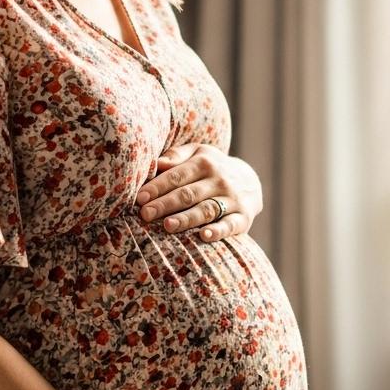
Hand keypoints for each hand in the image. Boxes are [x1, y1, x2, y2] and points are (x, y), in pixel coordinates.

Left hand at [135, 143, 262, 241]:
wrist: (249, 180)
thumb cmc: (211, 167)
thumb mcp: (197, 153)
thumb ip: (177, 155)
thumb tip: (157, 162)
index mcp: (204, 162)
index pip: (177, 176)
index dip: (158, 187)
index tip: (140, 198)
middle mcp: (219, 180)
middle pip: (188, 194)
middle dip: (165, 204)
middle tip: (145, 214)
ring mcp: (232, 199)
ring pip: (206, 210)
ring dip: (186, 218)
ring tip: (167, 225)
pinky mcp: (242, 218)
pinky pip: (230, 225)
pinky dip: (218, 231)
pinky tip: (203, 236)